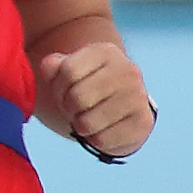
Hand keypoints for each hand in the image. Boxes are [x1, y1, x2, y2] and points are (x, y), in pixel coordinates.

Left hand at [35, 44, 153, 158]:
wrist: (123, 111)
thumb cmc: (90, 90)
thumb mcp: (70, 72)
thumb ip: (54, 67)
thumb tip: (49, 66)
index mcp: (106, 52)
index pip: (68, 71)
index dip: (58, 87)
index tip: (65, 92)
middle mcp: (128, 71)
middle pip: (77, 97)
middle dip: (68, 109)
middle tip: (75, 109)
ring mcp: (139, 97)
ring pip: (87, 122)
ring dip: (80, 126)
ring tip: (88, 119)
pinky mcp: (143, 122)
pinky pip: (102, 140)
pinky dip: (95, 140)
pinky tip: (102, 130)